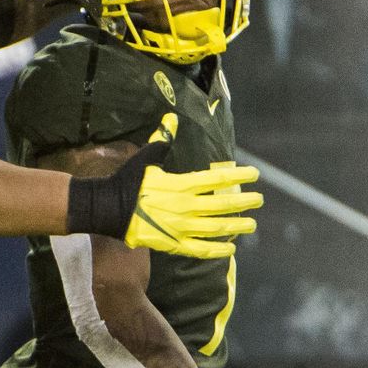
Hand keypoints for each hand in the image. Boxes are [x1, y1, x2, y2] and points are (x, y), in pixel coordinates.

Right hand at [123, 113, 261, 257]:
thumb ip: (162, 140)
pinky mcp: (173, 243)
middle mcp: (186, 206)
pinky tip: (230, 248)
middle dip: (244, 201)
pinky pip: (201, 248)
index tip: (254, 174)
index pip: (217, 179)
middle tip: (259, 200)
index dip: (238, 176)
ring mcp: (181, 226)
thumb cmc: (127, 181)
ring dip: (237, 225)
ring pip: (217, 227)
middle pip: (222, 204)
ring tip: (251, 224)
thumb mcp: (145, 158)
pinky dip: (217, 249)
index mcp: (181, 184)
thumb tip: (171, 118)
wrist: (109, 208)